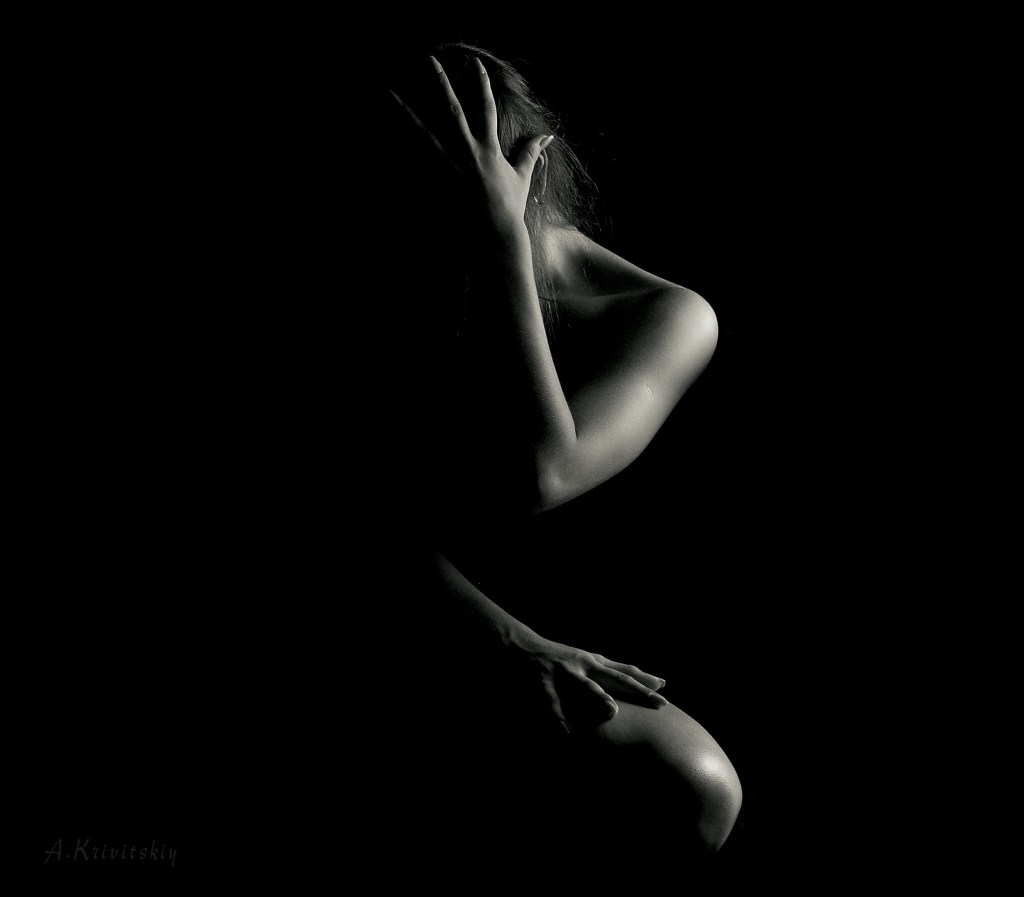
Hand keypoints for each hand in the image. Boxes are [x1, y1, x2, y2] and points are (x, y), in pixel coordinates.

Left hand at [390, 56, 552, 229]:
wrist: (495, 236)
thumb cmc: (509, 207)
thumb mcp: (522, 176)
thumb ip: (530, 152)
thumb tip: (547, 136)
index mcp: (489, 149)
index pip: (486, 108)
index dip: (480, 83)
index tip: (472, 62)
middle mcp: (468, 153)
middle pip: (452, 110)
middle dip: (441, 84)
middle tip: (429, 60)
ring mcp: (450, 168)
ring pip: (424, 133)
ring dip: (406, 112)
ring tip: (390, 94)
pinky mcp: (437, 184)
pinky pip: (415, 164)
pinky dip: (400, 150)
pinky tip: (383, 134)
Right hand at [513, 633, 668, 733]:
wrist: (523, 646)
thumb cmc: (564, 657)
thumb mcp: (592, 660)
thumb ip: (620, 671)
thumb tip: (658, 681)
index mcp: (595, 662)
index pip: (625, 673)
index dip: (645, 681)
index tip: (665, 693)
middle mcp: (584, 665)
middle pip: (615, 678)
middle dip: (637, 690)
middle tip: (659, 703)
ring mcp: (565, 673)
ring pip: (585, 686)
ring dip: (599, 696)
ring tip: (614, 710)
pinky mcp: (544, 682)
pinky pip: (553, 702)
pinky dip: (559, 717)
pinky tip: (567, 733)